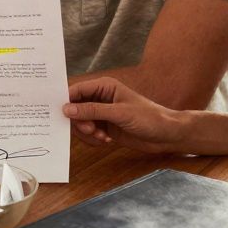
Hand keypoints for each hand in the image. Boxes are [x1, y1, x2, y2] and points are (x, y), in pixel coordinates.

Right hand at [63, 78, 184, 153]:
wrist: (166, 135)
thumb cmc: (148, 118)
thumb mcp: (119, 113)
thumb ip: (92, 110)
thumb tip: (67, 109)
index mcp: (104, 86)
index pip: (77, 90)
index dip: (67, 101)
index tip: (61, 115)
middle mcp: (100, 98)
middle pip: (75, 108)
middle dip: (80, 122)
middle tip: (91, 130)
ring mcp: (102, 114)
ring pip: (80, 123)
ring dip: (87, 133)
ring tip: (102, 138)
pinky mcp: (104, 127)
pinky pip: (88, 134)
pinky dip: (93, 139)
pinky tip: (107, 141)